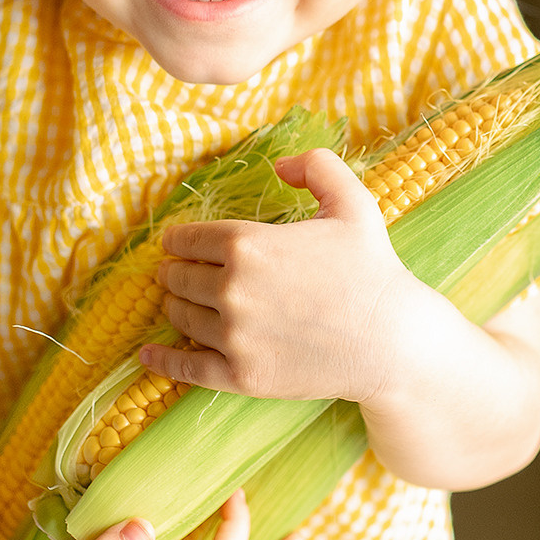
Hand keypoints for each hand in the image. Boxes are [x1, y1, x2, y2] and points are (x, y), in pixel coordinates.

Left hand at [142, 148, 447, 403]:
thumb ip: (316, 167)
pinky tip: (148, 354)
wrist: (391, 342)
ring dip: (175, 307)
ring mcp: (233, 336)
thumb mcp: (353, 203)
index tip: (178, 243)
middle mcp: (231, 289)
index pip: (189, 239)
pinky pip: (185, 367)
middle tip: (178, 273)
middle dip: (175, 272)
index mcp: (248, 244)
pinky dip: (162, 359)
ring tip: (180, 303)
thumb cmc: (373, 270)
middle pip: (179, 277)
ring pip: (181, 317)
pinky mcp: (241, 376)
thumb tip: (280, 164)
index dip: (179, 239)